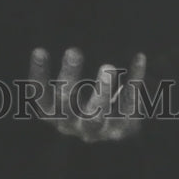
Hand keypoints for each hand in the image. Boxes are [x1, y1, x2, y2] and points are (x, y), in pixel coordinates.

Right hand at [28, 46, 145, 142]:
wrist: (111, 128)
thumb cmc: (82, 98)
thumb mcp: (68, 87)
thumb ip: (68, 70)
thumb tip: (65, 48)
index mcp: (53, 113)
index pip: (40, 96)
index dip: (39, 75)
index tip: (39, 49)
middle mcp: (71, 125)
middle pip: (67, 104)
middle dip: (70, 77)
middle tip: (73, 51)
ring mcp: (95, 130)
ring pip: (96, 114)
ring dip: (101, 91)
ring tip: (108, 67)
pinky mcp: (120, 130)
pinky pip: (128, 106)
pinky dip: (134, 81)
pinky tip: (139, 59)